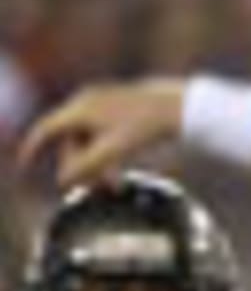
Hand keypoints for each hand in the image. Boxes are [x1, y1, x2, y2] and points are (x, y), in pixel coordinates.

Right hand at [18, 80, 183, 186]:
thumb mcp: (114, 152)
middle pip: (71, 139)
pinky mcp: (125, 107)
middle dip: (78, 166)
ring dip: (97, 163)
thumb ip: (86, 167)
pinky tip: (122, 169)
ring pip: (90, 138)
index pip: (47, 130)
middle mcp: (90, 100)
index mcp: (81, 108)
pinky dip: (109, 153)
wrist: (184, 106)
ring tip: (114, 185)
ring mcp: (107, 102)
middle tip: (93, 189)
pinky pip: (105, 133)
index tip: (25, 167)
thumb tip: (63, 181)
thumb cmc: (148, 128)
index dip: (33, 149)